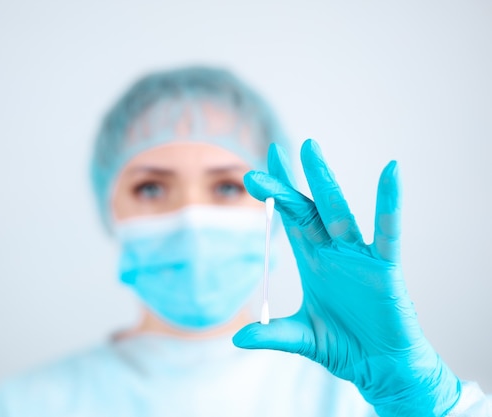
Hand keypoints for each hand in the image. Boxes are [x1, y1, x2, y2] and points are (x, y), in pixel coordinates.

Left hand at [233, 140, 459, 416]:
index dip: (275, 195)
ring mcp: (358, 257)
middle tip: (274, 152)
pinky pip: (388, 231)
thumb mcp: (302, 338)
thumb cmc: (345, 347)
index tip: (256, 170)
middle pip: (306, 210)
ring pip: (338, 212)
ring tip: (310, 148)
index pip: (290, 221)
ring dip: (323, 181)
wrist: (381, 368)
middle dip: (288, 184)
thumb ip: (272, 334)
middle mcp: (333, 252)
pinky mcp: (385, 268)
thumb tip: (236, 338)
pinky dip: (389, 203)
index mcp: (313, 261)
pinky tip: (391, 172)